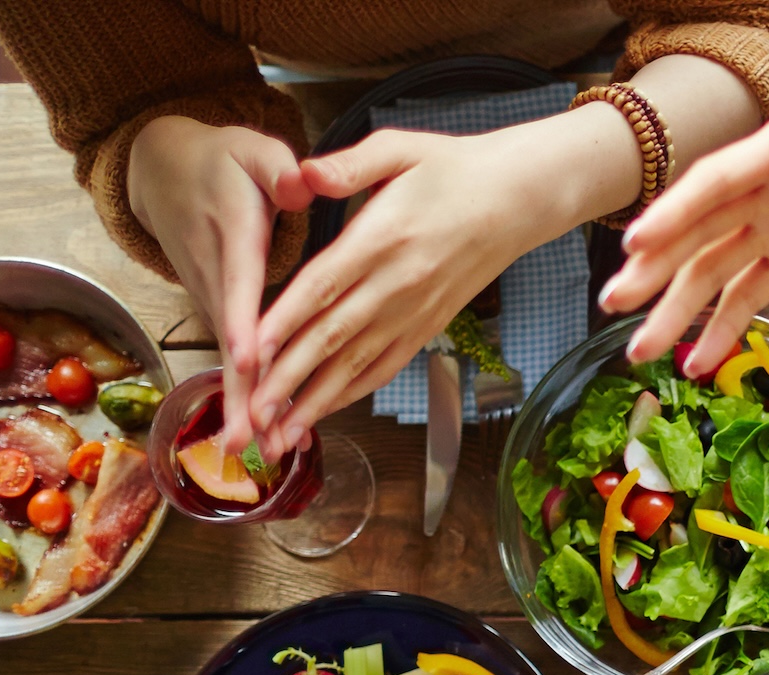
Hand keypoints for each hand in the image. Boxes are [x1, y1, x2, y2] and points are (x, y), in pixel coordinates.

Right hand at [123, 116, 310, 456]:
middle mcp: (217, 274)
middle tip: (245, 441)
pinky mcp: (215, 306)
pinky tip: (261, 431)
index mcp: (233, 234)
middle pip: (230, 339)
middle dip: (238, 391)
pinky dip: (243, 391)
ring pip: (230, 355)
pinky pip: (233, 353)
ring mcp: (212, 294)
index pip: (241, 284)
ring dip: (240, 403)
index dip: (246, 323)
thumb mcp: (252, 149)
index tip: (252, 359)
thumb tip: (301, 186)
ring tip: (252, 453)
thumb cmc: (221, 158)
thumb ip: (279, 169)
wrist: (160, 167)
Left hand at [250, 120, 592, 462]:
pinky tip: (326, 411)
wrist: (517, 199)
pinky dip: (354, 391)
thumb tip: (304, 173)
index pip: (324, 285)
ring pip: (357, 363)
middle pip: (334, 337)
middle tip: (254, 413)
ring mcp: (415, 311)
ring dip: (317, 400)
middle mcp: (399, 283)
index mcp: (384, 237)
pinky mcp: (428, 325)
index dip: (286, 320)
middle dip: (290, 379)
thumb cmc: (454, 169)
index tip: (251, 350)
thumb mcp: (400, 147)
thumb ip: (349, 163)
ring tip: (282, 433)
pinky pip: (386, 365)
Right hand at [604, 62, 768, 375]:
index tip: (636, 241)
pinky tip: (699, 362)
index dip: (674, 211)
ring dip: (677, 309)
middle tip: (614, 304)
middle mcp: (759, 190)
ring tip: (641, 351)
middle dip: (654, 269)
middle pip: (697, 232)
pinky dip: (726, 327)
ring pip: (712, 270)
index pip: (714, 182)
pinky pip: (753, 294)